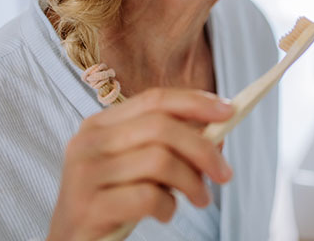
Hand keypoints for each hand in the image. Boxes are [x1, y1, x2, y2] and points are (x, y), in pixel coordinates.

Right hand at [46, 88, 234, 240]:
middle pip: (161, 126)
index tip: (229, 111)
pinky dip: (167, 206)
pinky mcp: (88, 207)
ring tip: (199, 199)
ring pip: (159, 160)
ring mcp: (85, 174)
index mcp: (100, 125)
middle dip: (203, 148)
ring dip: (191, 181)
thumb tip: (218, 134)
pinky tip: (164, 214)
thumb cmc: (111, 203)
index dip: (195, 102)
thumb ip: (171, 147)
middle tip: (224, 173)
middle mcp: (88, 143)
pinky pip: (147, 196)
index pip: (154, 99)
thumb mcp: (140, 167)